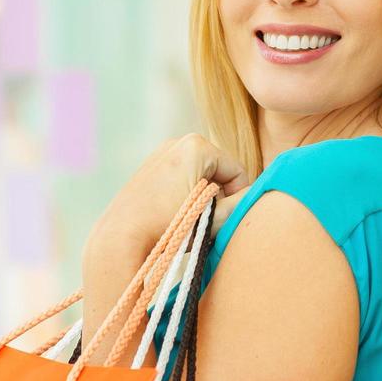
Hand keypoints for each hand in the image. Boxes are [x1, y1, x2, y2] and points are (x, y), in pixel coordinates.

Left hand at [90, 134, 249, 258]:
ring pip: (200, 178)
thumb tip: (261, 196)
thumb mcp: (214, 217)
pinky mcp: (149, 168)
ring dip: (203, 200)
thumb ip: (242, 204)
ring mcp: (161, 154)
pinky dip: (185, 198)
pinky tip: (175, 218)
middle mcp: (177, 142)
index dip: (239, 198)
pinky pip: (181, 181)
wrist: (121, 238)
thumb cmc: (169, 227)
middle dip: (219, 198)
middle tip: (208, 223)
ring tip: (191, 223)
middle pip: (219, 173)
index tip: (227, 220)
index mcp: (197, 145)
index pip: (238, 172)